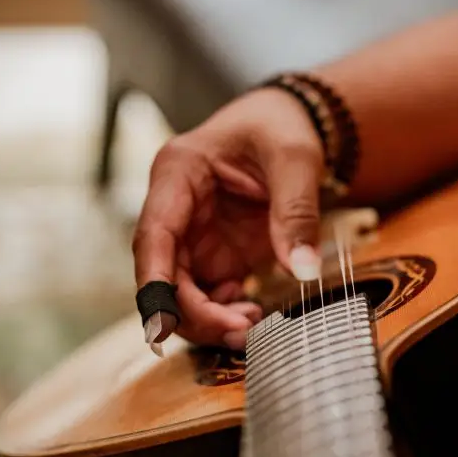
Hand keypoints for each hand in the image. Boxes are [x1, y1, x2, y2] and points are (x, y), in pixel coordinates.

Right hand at [133, 89, 324, 348]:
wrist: (290, 124)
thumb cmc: (281, 128)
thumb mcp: (296, 159)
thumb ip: (296, 212)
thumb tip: (303, 270)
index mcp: (178, 173)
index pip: (153, 236)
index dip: (155, 285)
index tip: (164, 323)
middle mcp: (174, 209)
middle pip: (162, 275)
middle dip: (193, 314)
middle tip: (241, 332)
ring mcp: (192, 236)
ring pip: (180, 294)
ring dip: (208, 321)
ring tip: (252, 324)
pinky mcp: (214, 255)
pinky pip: (206, 297)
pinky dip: (224, 314)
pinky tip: (253, 312)